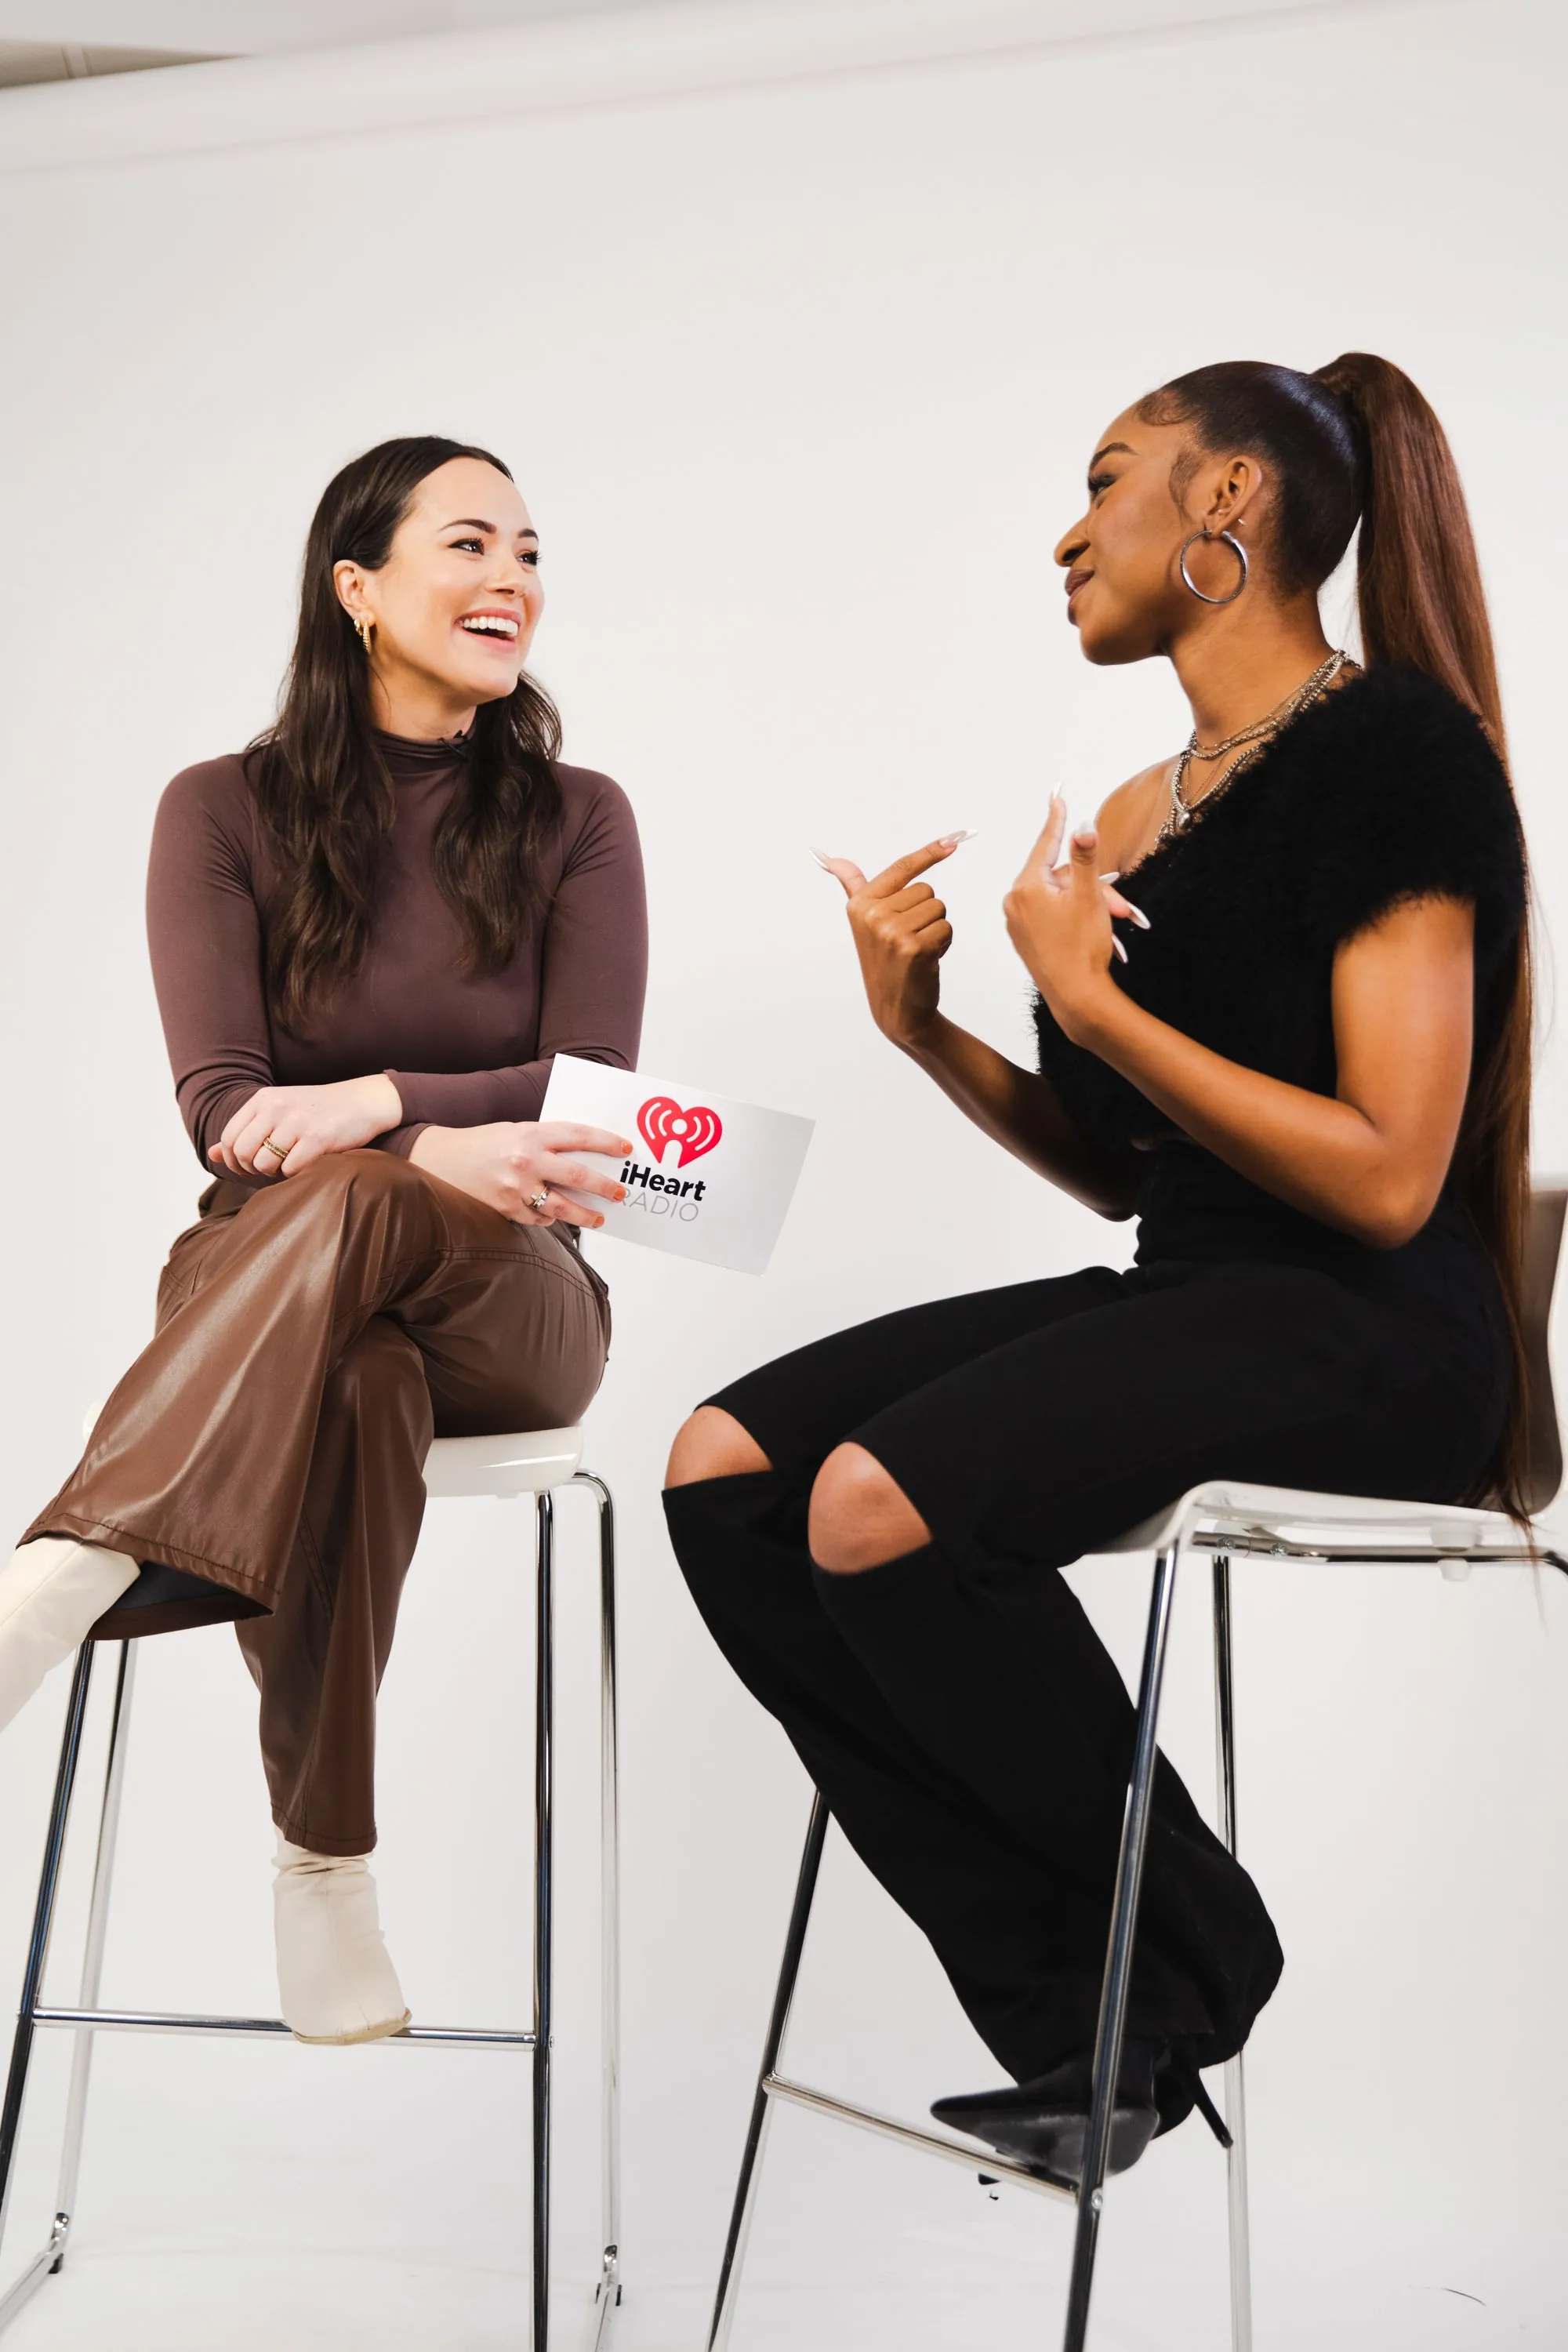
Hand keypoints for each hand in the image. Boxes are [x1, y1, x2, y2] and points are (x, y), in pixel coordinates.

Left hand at [209, 1074, 403, 1177]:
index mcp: (263, 1099)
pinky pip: (290, 1169)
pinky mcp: (318, 1139)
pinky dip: (294, 1174)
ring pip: (264, 1163)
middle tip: (267, 1169)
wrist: (362, 1102)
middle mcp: (276, 1108)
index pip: (229, 1137)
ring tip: (286, 1166)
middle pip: (242, 1152)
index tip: (247, 1166)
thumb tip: (211, 1155)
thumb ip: (244, 1131)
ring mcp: (297, 1123)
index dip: (233, 1159)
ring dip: (273, 1173)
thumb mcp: (277, 1111)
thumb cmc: (317, 1110)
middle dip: (251, 1169)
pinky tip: (304, 1165)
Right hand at [407, 1120, 632, 1226]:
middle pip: (578, 1174)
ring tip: (600, 1217)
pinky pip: (538, 1218)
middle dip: (604, 1185)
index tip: (626, 1149)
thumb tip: (582, 1156)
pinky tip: (553, 1215)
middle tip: (620, 1192)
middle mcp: (526, 1160)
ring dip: (585, 1214)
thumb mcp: (514, 1131)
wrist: (437, 1159)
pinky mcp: (506, 1209)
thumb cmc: (480, 1144)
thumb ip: (545, 1142)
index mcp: (530, 1133)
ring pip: (562, 1206)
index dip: (606, 1142)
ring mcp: (516, 1187)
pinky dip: (549, 1218)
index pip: (579, 1136)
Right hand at [813, 834, 965, 1048]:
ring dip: (935, 928)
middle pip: (926, 889)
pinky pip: (946, 928)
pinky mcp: (915, 948)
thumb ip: (852, 887)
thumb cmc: (884, 961)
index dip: (930, 852)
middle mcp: (873, 915)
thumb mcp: (863, 921)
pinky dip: (942, 944)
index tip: (955, 839)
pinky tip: (926, 960)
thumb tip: (830, 859)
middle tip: (908, 938)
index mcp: (860, 904)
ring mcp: (893, 932)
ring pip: (938, 908)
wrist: (895, 1009)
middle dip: (925, 912)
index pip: (901, 868)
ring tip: (916, 949)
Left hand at [1003, 798, 1145, 1043]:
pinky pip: (1053, 915)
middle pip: (1061, 878)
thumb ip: (1085, 858)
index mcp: (1026, 887)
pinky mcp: (1026, 940)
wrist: (1077, 998)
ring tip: (1115, 921)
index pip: (1046, 845)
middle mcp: (1015, 903)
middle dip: (1095, 887)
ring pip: (1061, 898)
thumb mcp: (1088, 896)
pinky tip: (1095, 930)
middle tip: (1122, 907)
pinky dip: (1076, 916)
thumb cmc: (1082, 949)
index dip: (1057, 822)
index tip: (1057, 799)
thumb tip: (1083, 826)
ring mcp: (1018, 923)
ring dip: (1091, 903)